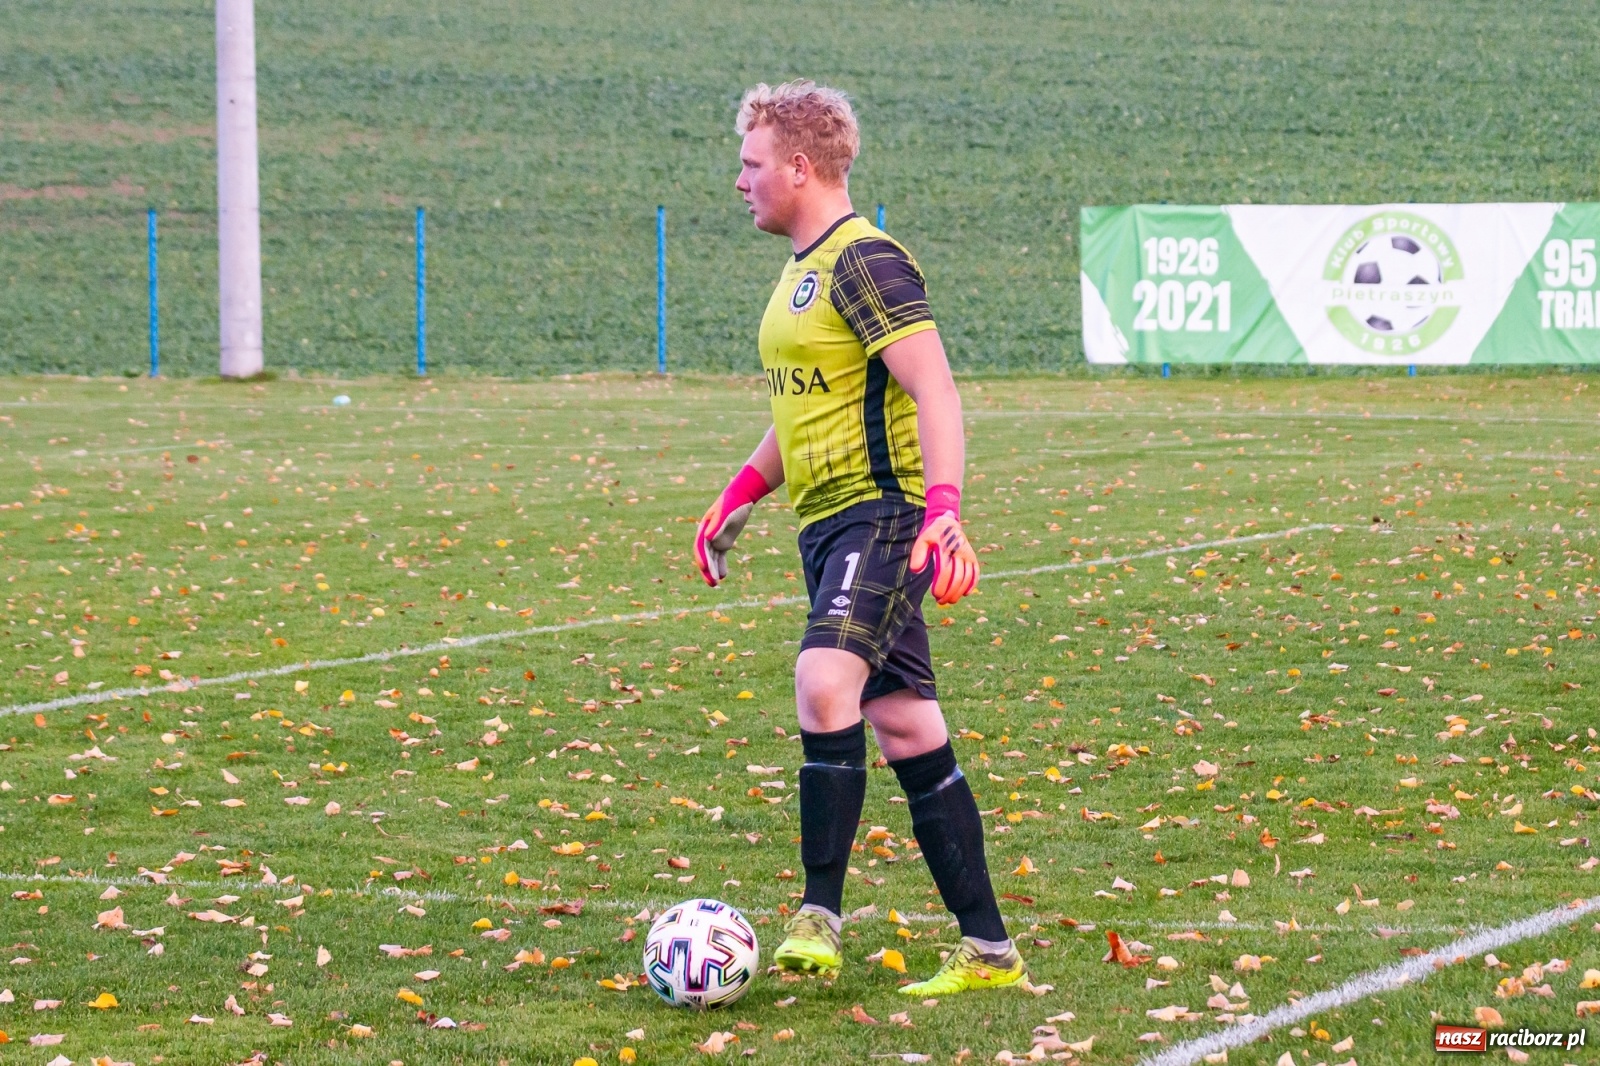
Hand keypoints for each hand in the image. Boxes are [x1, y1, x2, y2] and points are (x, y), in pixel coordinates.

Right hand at [693, 465, 771, 586]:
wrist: (740, 498)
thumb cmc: (732, 503)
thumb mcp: (725, 513)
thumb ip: (717, 525)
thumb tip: (708, 539)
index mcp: (704, 528)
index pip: (700, 546)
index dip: (702, 557)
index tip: (705, 568)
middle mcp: (707, 536)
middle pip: (705, 556)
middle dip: (707, 570)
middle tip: (711, 583)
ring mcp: (715, 540)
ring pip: (712, 558)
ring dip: (713, 571)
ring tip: (715, 584)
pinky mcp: (724, 542)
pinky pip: (720, 557)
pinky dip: (720, 566)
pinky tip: (723, 575)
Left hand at [908, 483, 976, 605]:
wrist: (948, 522)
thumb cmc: (932, 534)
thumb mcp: (922, 540)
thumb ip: (918, 554)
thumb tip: (915, 570)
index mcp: (947, 548)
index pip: (946, 572)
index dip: (942, 585)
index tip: (935, 595)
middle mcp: (960, 552)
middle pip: (957, 578)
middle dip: (949, 593)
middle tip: (940, 601)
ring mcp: (968, 555)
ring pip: (967, 578)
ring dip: (959, 592)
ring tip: (950, 601)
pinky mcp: (973, 557)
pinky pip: (976, 573)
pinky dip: (972, 584)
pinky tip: (965, 593)